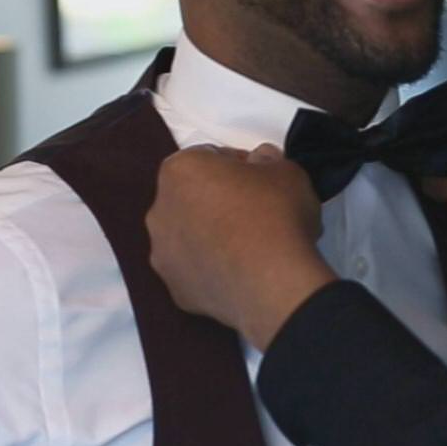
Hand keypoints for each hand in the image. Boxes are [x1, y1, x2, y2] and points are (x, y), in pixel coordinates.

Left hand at [147, 143, 338, 349]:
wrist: (274, 281)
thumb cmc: (275, 216)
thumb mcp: (286, 169)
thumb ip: (266, 160)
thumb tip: (261, 162)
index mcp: (180, 171)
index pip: (207, 157)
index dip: (236, 164)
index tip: (257, 177)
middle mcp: (160, 210)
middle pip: (191, 197)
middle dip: (217, 201)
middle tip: (254, 211)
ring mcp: (163, 254)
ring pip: (188, 237)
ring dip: (210, 236)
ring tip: (248, 246)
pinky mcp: (176, 288)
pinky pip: (194, 271)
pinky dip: (212, 269)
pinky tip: (240, 271)